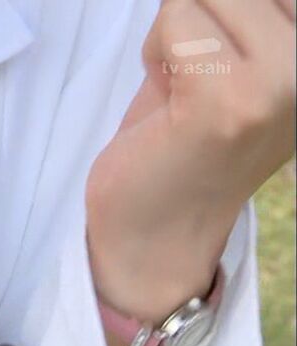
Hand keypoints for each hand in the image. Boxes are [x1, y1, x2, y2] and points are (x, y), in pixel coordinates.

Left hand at [86, 0, 295, 321]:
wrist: (156, 232)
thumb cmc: (179, 138)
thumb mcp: (226, 55)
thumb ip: (239, 12)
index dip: (219, 13)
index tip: (215, 68)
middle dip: (193, 18)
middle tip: (193, 83)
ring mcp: (281, 83)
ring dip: (172, 38)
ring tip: (184, 93)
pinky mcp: (232, 101)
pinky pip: (177, 21)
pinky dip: (156, 55)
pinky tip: (170, 104)